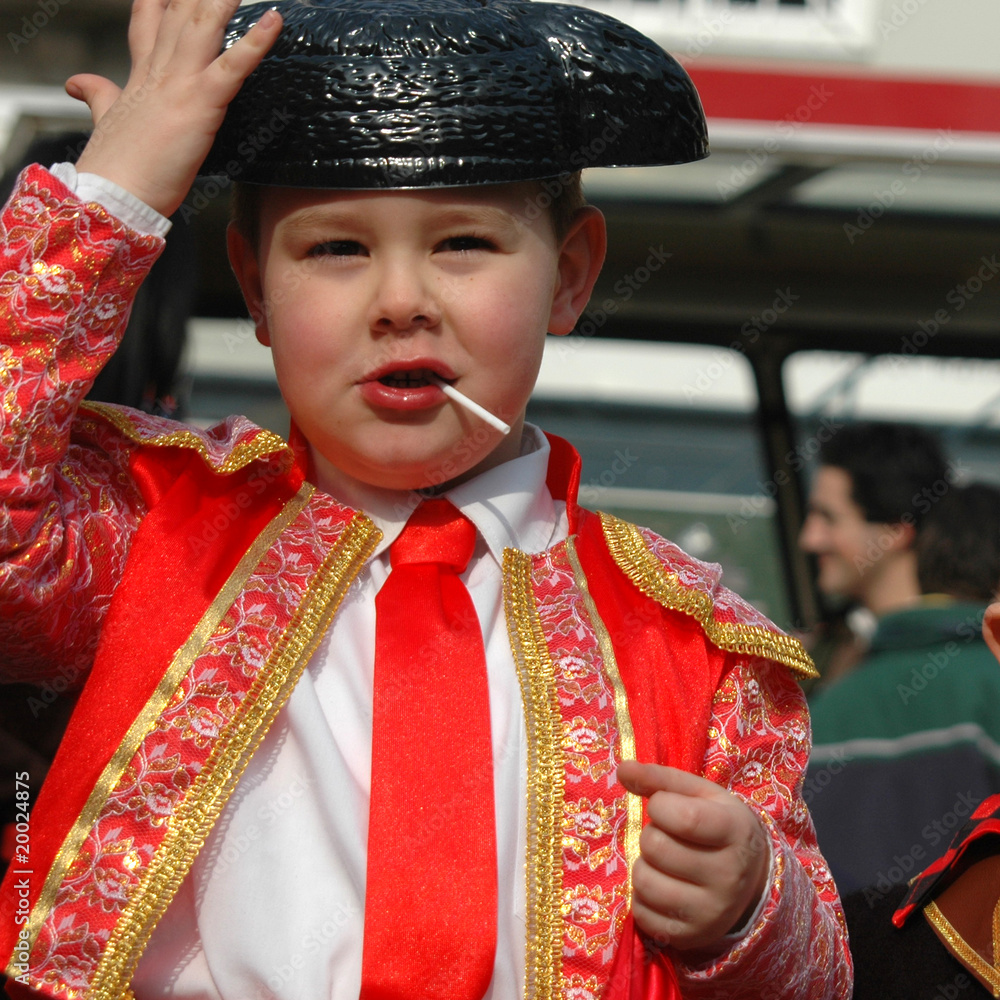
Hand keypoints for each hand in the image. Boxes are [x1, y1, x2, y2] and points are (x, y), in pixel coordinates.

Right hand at [68, 0, 281, 217]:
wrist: (112, 193)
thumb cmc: (114, 168)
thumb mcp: (106, 122)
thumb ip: (98, 96)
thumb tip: (77, 83)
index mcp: (141, 77)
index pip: (151, 21)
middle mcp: (159, 72)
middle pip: (180, 14)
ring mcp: (179, 85)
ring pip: (204, 27)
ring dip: (223, 0)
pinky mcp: (200, 104)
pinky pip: (233, 66)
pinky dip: (256, 42)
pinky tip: (273, 19)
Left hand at [617, 761, 769, 952]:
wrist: (752, 878)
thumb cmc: (718, 825)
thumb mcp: (699, 794)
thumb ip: (659, 779)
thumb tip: (622, 769)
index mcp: (735, 832)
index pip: (682, 818)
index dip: (660, 806)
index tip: (665, 806)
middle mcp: (729, 876)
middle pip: (655, 847)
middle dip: (650, 835)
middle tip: (668, 837)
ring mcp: (712, 913)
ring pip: (643, 881)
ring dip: (643, 865)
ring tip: (664, 861)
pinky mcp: (692, 937)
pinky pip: (641, 913)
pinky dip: (642, 896)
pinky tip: (663, 886)